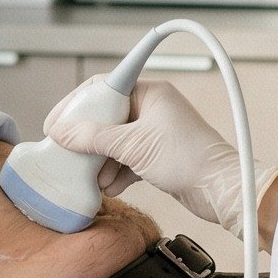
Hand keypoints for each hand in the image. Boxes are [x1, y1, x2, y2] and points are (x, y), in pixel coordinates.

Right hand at [46, 79, 277, 230]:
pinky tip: (107, 186)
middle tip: (65, 151)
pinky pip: (127, 160)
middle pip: (106, 118)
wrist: (221, 189)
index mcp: (149, 92)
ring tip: (88, 175)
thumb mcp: (133, 145)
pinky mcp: (158, 157)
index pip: (103, 88)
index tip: (56, 122)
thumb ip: (94, 138)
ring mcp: (155, 134)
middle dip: (86, 139)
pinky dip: (116, 172)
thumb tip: (63, 133)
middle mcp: (152, 109)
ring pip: (115, 142)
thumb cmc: (189, 158)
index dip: (76, 105)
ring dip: (100, 160)